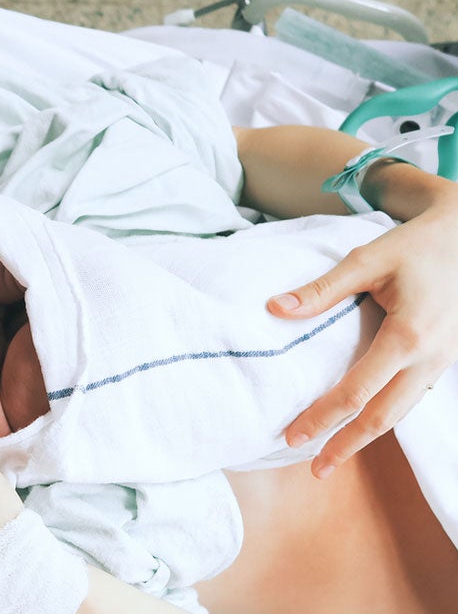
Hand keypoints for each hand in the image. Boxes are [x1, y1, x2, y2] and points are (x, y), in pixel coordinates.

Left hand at [272, 193, 457, 478]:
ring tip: (335, 455)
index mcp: (408, 336)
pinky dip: (387, 415)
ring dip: (369, 437)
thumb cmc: (417, 245)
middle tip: (315, 469)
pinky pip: (414, 396)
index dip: (323, 417)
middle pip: (384, 416)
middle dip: (347, 444)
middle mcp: (430, 357)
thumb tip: (274, 309)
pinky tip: (365, 424)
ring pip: (403, 411)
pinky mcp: (446, 359)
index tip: (292, 436)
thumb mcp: (368, 259)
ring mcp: (443, 361)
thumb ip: (322, 290)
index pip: (357, 392)